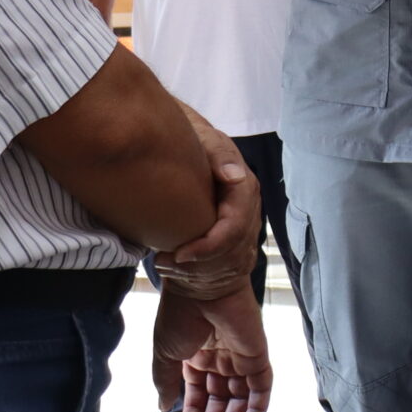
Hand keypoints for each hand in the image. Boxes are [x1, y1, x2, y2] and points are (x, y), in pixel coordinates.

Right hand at [152, 285, 272, 411]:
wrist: (201, 286)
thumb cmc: (179, 315)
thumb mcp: (165, 354)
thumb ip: (167, 381)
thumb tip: (163, 406)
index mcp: (195, 358)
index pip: (198, 395)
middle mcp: (219, 360)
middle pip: (221, 401)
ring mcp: (240, 359)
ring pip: (241, 400)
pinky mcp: (258, 356)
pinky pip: (262, 389)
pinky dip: (257, 411)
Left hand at [153, 111, 260, 300]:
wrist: (187, 145)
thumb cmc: (194, 141)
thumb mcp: (204, 139)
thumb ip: (218, 153)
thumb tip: (234, 176)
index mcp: (245, 187)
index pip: (234, 229)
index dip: (208, 247)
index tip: (179, 254)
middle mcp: (249, 208)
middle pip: (232, 252)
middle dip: (199, 264)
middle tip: (162, 262)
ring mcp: (245, 224)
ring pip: (229, 263)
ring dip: (195, 271)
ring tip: (163, 263)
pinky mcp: (234, 236)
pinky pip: (225, 266)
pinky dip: (198, 272)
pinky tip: (174, 265)